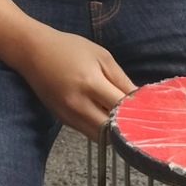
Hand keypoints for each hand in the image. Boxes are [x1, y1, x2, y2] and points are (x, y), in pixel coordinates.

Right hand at [13, 27, 133, 140]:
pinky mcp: (62, 120)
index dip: (139, 113)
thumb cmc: (69, 48)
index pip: (121, 109)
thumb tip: (141, 101)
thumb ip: (121, 80)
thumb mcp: (101, 56)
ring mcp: (68, 115)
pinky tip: (108, 117)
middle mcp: (78, 104)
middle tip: (142, 122)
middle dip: (127, 128)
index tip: (154, 113)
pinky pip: (87, 132)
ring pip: (100, 137)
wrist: (32, 51)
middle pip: (111, 131)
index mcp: (90, 83)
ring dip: (114, 131)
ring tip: (126, 120)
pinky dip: (101, 128)